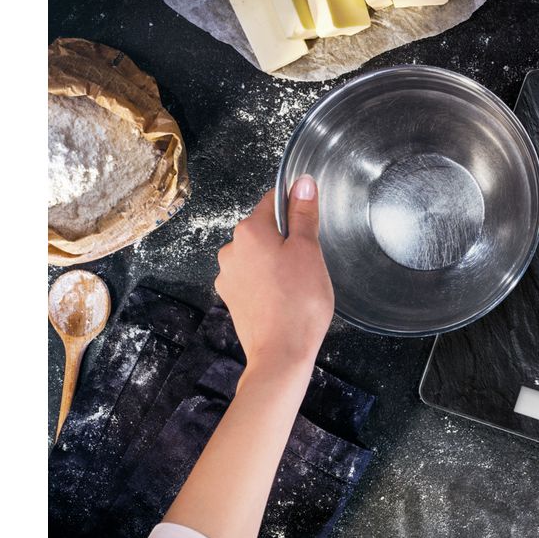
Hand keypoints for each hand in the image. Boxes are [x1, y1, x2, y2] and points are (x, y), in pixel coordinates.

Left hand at [216, 175, 333, 367]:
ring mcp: (228, 275)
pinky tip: (284, 299)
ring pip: (259, 256)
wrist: (280, 353)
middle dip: (287, 240)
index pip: (273, 201)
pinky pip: (253, 278)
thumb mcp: (309, 251)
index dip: (296, 210)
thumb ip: (303, 214)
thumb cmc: (298, 303)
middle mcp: (231, 249)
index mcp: (250, 230)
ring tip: (297, 285)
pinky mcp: (232, 297)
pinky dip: (268, 283)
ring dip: (277, 262)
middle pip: (265, 230)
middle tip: (308, 263)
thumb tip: (302, 183)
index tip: (310, 226)